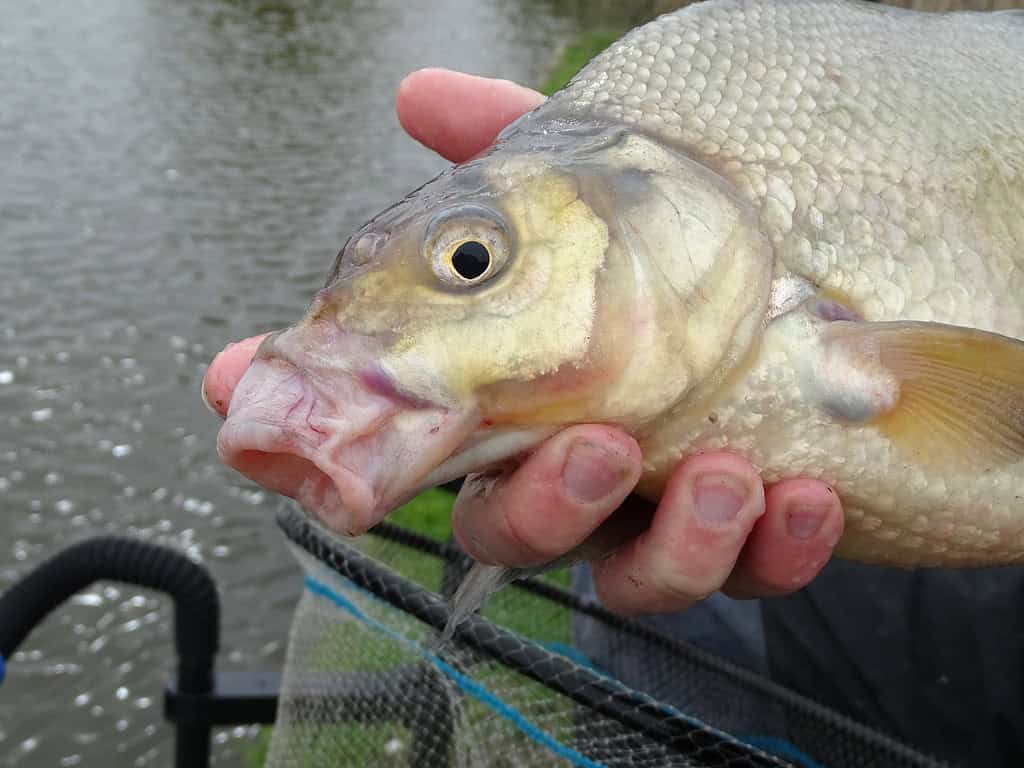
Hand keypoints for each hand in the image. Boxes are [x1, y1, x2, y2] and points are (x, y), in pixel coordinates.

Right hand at [204, 68, 845, 615]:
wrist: (827, 281)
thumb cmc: (678, 252)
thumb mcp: (597, 191)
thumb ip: (511, 156)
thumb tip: (419, 94)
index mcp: (525, 406)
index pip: (426, 441)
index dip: (346, 437)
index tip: (261, 410)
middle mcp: (579, 473)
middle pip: (517, 535)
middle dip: (543, 509)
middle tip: (594, 444)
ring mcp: (665, 514)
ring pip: (635, 581)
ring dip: (674, 545)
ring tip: (724, 472)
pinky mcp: (758, 540)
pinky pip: (758, 577)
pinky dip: (776, 552)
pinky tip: (803, 496)